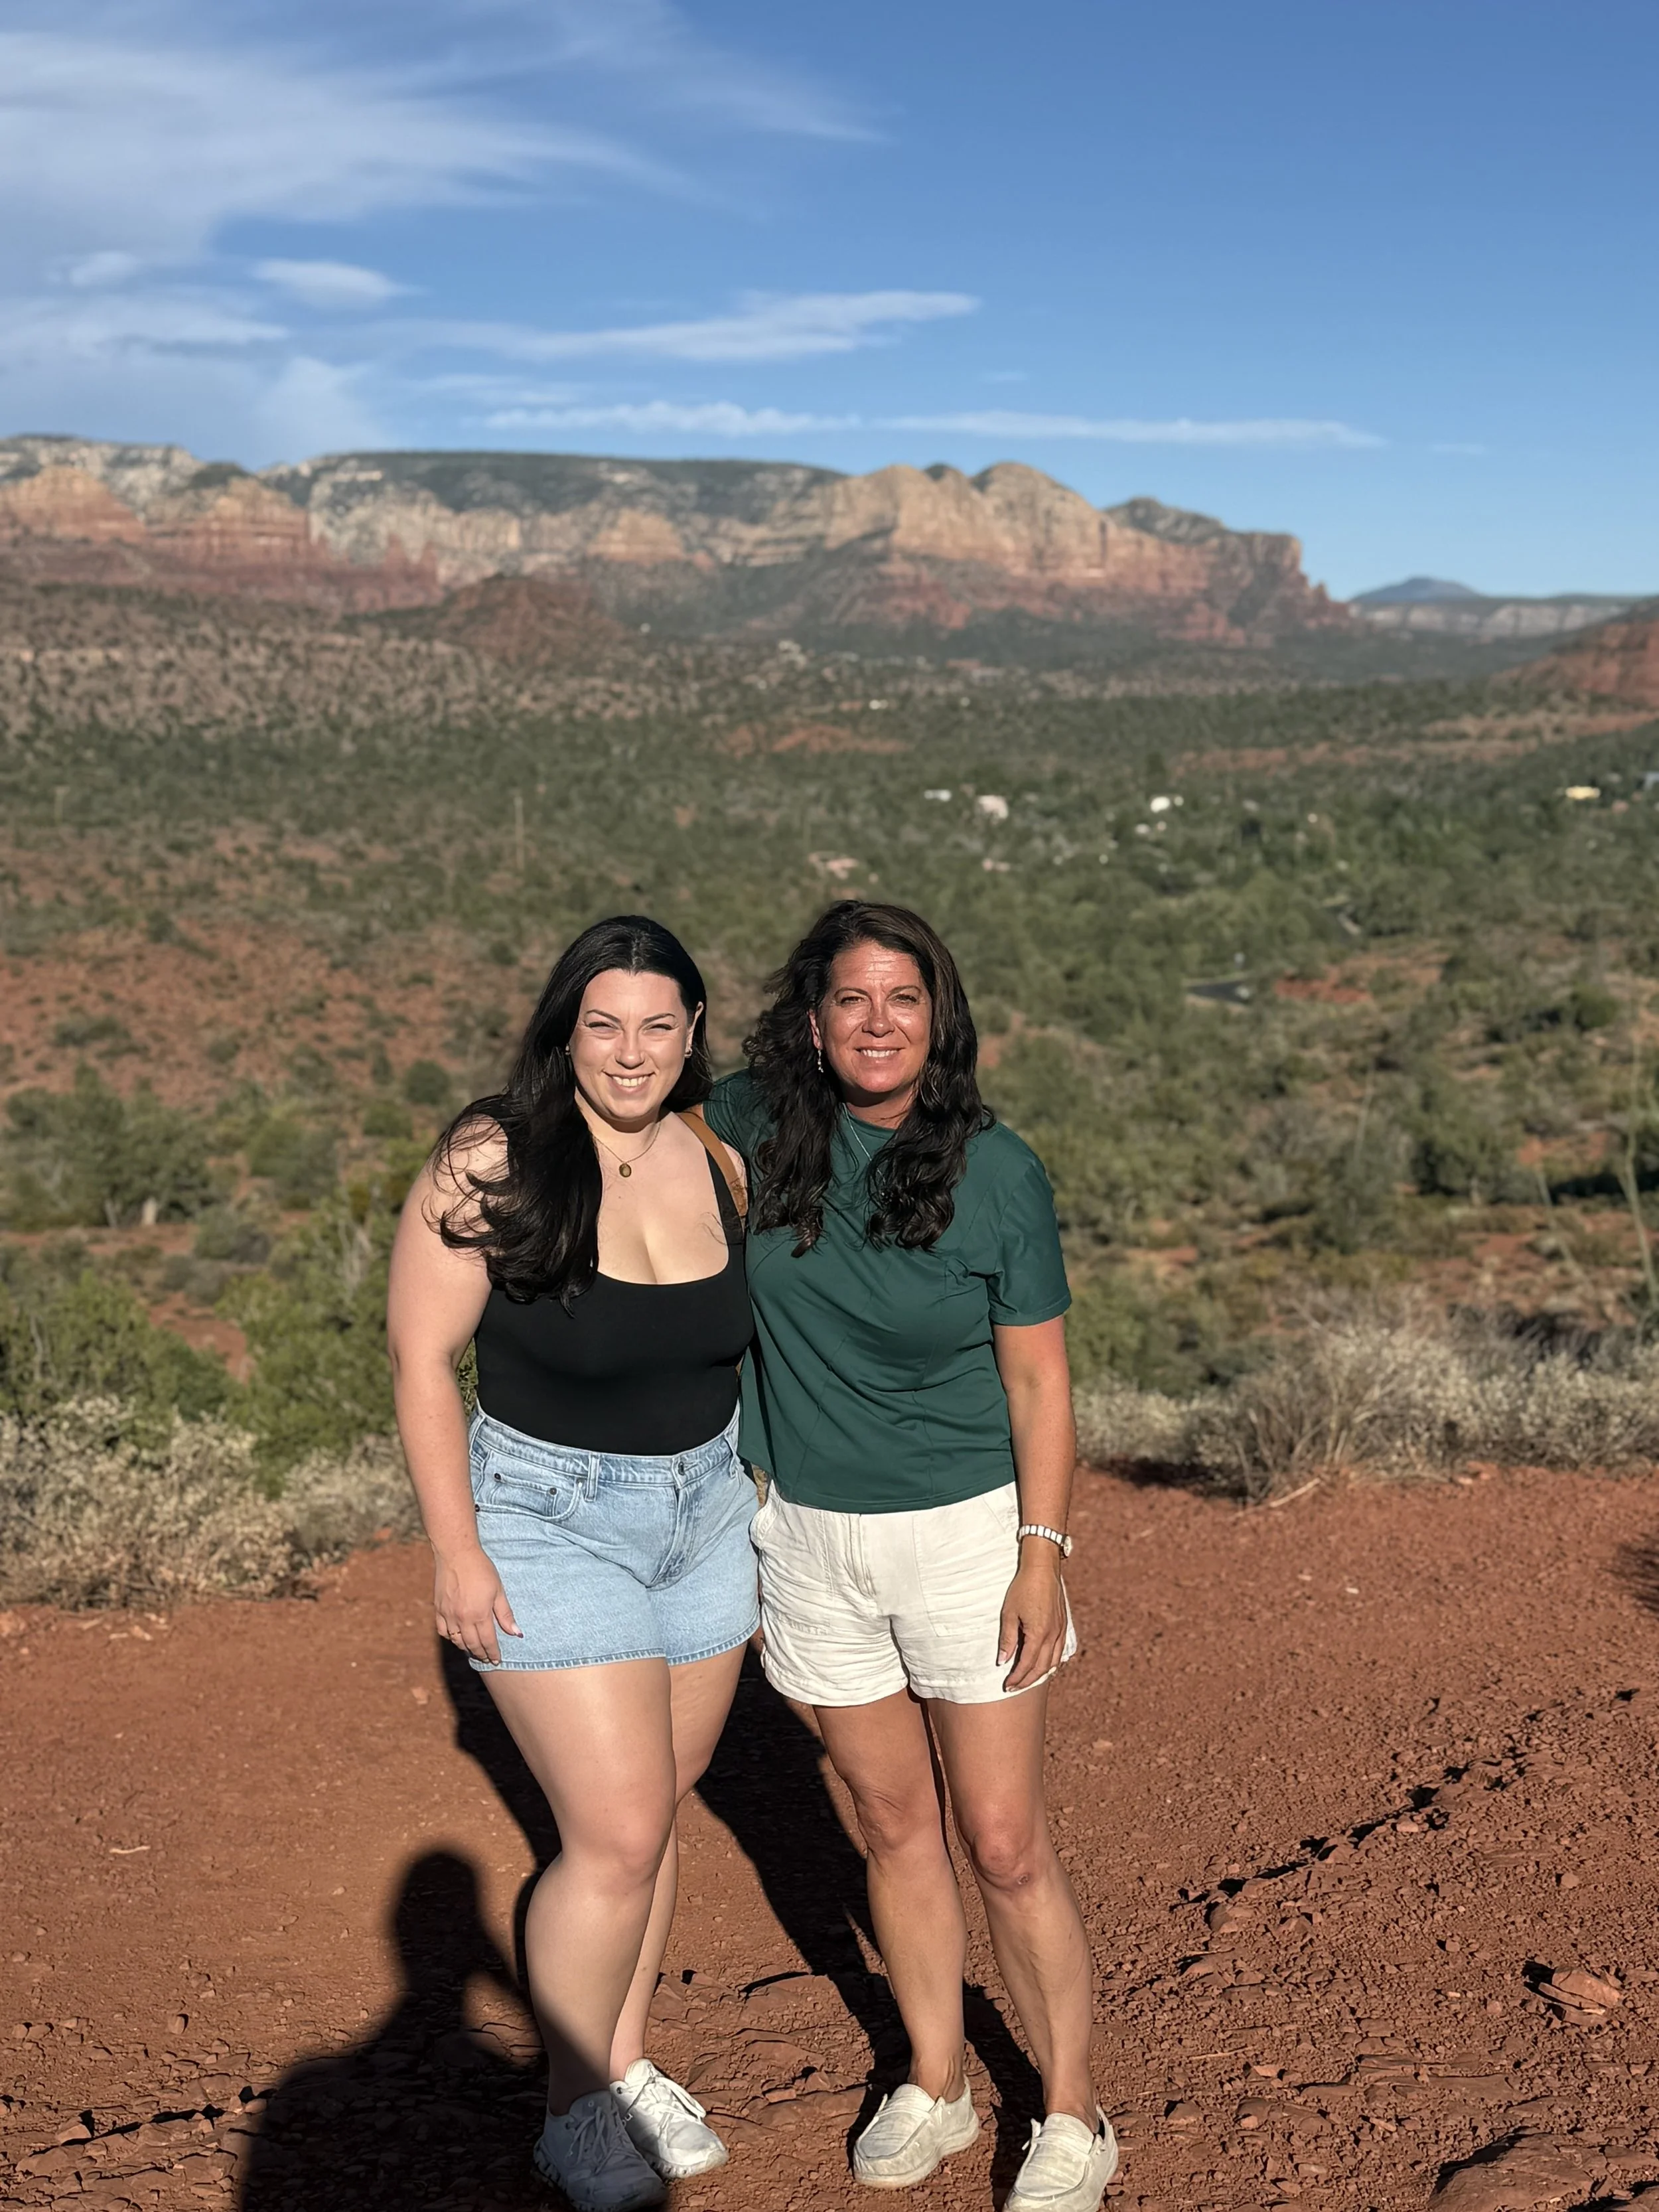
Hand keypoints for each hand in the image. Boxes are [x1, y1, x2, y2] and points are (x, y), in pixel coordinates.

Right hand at [434, 1544, 521, 1664]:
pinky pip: (443, 1631)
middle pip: (472, 1644)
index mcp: (479, 1615)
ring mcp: (448, 1614)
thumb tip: (516, 1633)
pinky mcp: (438, 1608)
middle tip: (487, 1659)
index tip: (497, 1660)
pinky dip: (450, 1637)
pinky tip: (456, 1637)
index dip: (493, 1652)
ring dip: (466, 1648)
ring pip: (456, 1640)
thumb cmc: (481, 1569)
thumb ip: (505, 1614)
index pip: (487, 1642)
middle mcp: (462, 1619)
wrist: (457, 1554)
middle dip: (481, 1654)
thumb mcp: (498, 1590)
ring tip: (474, 1650)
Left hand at [998, 1549, 1067, 1692]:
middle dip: (1027, 1680)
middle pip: (1041, 1667)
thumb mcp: (1009, 1613)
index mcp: (1039, 1633)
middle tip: (1014, 1686)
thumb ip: (1007, 1639)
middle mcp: (1053, 1635)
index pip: (1027, 1664)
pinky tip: (1043, 1664)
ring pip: (1053, 1662)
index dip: (1017, 1677)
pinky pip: (1059, 1651)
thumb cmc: (1023, 1588)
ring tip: (1027, 1679)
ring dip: (1040, 1674)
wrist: (1042, 1568)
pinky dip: (1051, 1662)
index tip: (1007, 1685)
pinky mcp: (1063, 1625)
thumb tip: (1002, 1661)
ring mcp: (1060, 1631)